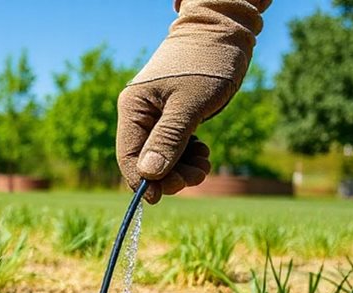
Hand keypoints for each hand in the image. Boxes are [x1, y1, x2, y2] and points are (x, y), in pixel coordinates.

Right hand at [116, 0, 268, 203]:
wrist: (224, 33)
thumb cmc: (207, 62)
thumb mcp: (190, 104)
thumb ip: (169, 139)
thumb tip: (148, 175)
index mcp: (133, 108)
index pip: (128, 155)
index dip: (142, 181)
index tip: (160, 199)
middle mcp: (139, 115)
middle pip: (145, 161)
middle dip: (169, 175)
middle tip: (196, 177)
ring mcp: (155, 117)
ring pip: (161, 157)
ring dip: (182, 168)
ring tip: (205, 162)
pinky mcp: (172, 118)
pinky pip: (174, 148)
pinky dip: (188, 156)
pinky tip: (203, 152)